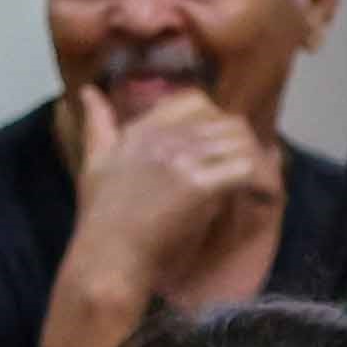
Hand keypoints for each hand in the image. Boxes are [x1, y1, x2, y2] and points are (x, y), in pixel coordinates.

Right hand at [53, 82, 290, 308]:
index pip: (195, 100)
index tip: (220, 149)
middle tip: (246, 171)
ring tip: (255, 185)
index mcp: (141, 129)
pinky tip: (258, 197)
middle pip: (225, 120)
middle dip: (242, 144)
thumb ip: (97, 123)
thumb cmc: (101, 217)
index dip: (216, 120)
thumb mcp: (94, 161)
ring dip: (255, 162)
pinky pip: (246, 169)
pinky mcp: (198, 186)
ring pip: (241, 141)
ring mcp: (181, 159)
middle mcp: (163, 137)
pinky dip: (259, 181)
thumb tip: (87, 91)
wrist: (108, 256)